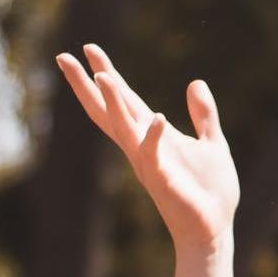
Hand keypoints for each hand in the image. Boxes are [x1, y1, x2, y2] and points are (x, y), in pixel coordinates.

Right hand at [55, 44, 238, 247]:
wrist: (214, 228)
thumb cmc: (211, 192)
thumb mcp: (212, 144)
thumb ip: (204, 115)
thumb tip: (195, 82)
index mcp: (152, 136)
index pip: (125, 100)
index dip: (108, 73)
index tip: (90, 48)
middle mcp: (142, 148)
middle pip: (108, 110)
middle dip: (86, 85)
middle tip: (63, 57)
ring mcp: (149, 164)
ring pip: (123, 128)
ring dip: (113, 102)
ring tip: (102, 74)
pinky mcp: (163, 180)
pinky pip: (153, 155)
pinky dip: (154, 137)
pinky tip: (160, 118)